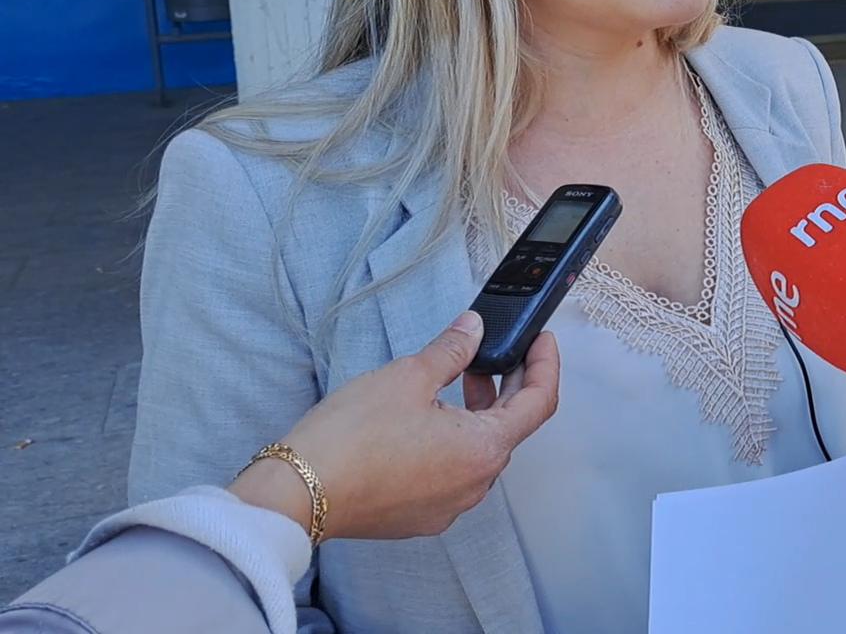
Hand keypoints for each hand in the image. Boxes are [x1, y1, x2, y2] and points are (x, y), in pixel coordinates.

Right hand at [229, 312, 559, 539]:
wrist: (297, 494)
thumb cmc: (349, 439)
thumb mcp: (408, 376)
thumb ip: (452, 350)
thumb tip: (474, 329)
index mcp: (483, 448)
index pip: (539, 402)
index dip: (545, 365)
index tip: (542, 342)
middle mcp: (476, 483)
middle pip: (512, 427)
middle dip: (508, 386)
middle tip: (494, 355)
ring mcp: (450, 505)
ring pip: (481, 452)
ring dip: (479, 415)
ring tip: (457, 382)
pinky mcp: (423, 516)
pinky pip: (454, 474)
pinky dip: (454, 442)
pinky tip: (429, 421)